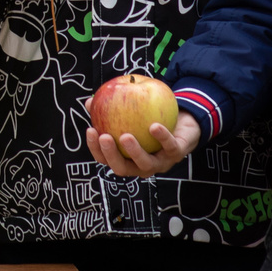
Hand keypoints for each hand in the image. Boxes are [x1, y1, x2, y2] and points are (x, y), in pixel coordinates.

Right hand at [87, 113, 201, 177]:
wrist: (182, 125)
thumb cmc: (150, 121)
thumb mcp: (130, 114)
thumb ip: (110, 109)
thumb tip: (89, 102)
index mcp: (126, 158)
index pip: (106, 159)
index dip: (95, 148)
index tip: (91, 130)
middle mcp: (141, 165)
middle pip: (122, 168)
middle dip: (111, 155)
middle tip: (104, 137)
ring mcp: (159, 163)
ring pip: (145, 164)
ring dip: (134, 152)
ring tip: (126, 136)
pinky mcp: (176, 154)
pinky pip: (169, 147)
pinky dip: (162, 137)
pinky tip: (154, 126)